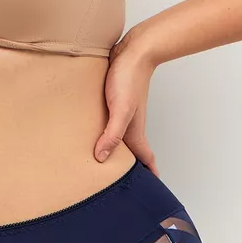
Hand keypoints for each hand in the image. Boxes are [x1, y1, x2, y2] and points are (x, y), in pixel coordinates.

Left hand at [94, 34, 159, 176]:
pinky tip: (93, 132)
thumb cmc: (128, 79)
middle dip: (130, 168)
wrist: (133, 50)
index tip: (148, 192)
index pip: (145, 158)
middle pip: (132, 151)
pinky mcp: (113, 102)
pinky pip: (110, 123)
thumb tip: (102, 158)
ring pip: (120, 137)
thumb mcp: (120, 109)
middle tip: (121, 185)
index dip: (148, 174)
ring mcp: (122, 113)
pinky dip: (105, 132)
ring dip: (116, 150)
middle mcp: (130, 124)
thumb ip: (112, 134)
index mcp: (135, 131)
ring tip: (105, 164)